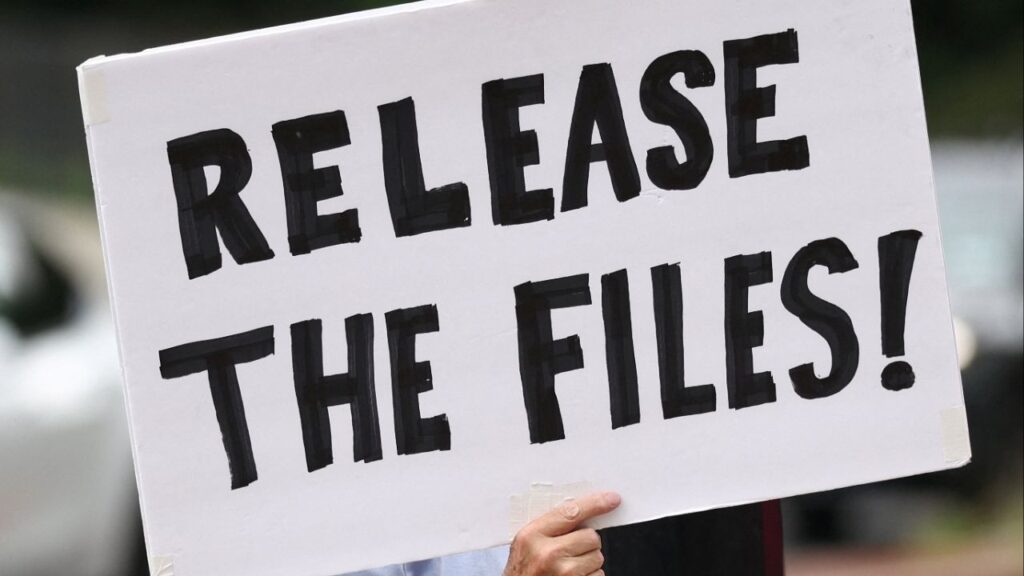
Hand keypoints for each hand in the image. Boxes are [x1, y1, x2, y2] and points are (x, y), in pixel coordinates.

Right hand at [502, 491, 620, 575]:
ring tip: (568, 569)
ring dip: (589, 563)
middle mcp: (547, 554)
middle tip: (570, 552)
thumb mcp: (525, 546)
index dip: (594, 504)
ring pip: (597, 557)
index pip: (570, 512)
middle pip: (591, 536)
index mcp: (532, 536)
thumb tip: (583, 512)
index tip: (611, 499)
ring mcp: (564, 573)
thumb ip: (549, 528)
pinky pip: (599, 575)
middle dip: (586, 543)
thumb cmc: (522, 573)